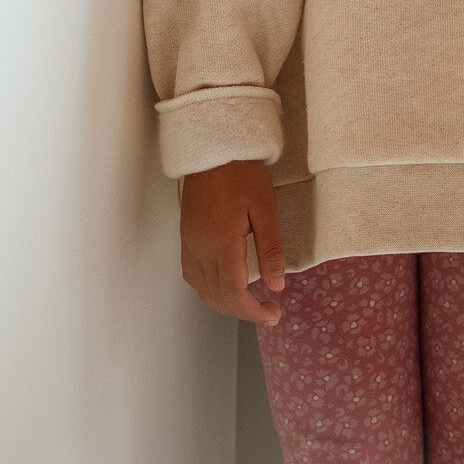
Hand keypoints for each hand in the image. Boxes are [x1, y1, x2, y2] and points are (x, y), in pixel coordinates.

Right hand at [179, 159, 285, 325]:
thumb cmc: (241, 174)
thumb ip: (271, 249)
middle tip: (268, 311)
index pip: (233, 293)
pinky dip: (210, 290)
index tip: (272, 313)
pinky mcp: (186, 238)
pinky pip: (193, 276)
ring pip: (202, 290)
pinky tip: (226, 287)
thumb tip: (277, 284)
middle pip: (217, 297)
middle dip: (243, 312)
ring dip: (226, 304)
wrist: (212, 150)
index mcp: (221, 242)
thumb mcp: (265, 209)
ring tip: (250, 303)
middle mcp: (200, 248)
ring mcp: (190, 244)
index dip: (253, 312)